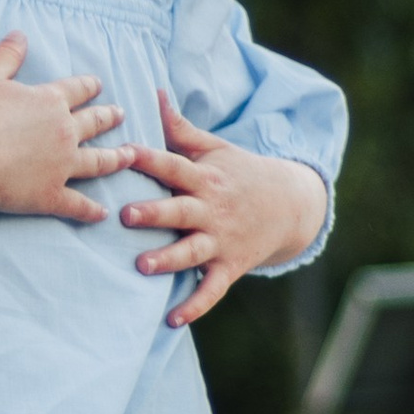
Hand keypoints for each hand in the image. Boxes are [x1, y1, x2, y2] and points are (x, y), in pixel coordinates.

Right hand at [0, 32, 134, 225]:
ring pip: (98, 162)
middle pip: (94, 123)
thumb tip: (19, 34)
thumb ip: (7, 55)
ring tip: (129, 155)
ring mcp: (62, 166)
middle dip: (109, 118)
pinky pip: (78, 205)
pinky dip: (91, 211)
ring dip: (116, 158)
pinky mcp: (52, 195)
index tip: (99, 85)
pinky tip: (103, 213)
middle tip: (121, 114)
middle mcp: (65, 132)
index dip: (89, 86)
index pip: (77, 90)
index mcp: (50, 102)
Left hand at [119, 94, 327, 325]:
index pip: (173, 166)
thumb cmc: (239, 172)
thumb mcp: (214, 148)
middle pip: (180, 211)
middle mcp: (212, 210)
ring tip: (142, 266)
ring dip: (168, 260)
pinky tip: (172, 319)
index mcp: (205, 178)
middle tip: (126, 215)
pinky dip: (194, 305)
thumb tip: (152, 93)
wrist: (290, 204)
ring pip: (192, 252)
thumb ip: (180, 128)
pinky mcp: (229, 266)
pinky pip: (211, 289)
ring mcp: (222, 240)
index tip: (123, 152)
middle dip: (154, 213)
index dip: (149, 158)